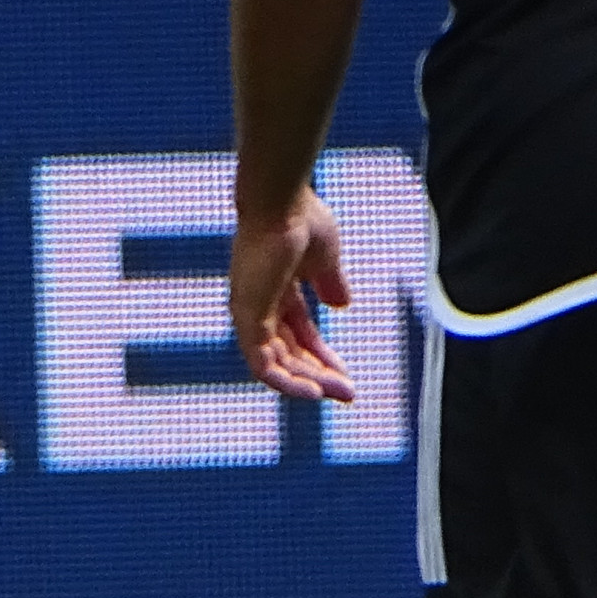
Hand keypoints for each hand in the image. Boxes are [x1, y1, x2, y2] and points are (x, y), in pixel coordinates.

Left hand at [231, 189, 355, 403]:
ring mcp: (250, 312)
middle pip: (288, 354)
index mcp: (277, 291)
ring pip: (276, 364)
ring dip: (308, 382)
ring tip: (338, 394)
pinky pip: (261, 364)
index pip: (298, 335)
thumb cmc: (301, 219)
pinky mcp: (246, 317)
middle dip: (319, 375)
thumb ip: (331, 283)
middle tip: (349, 394)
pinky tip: (312, 393)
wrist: (283, 203)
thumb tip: (342, 304)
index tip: (347, 377)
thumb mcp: (325, 260)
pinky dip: (285, 382)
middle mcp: (260, 305)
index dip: (322, 357)